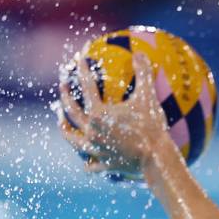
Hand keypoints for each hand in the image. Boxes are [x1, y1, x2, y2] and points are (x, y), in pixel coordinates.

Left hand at [55, 50, 168, 174]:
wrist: (156, 160)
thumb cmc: (151, 128)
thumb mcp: (148, 98)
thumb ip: (143, 74)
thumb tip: (140, 53)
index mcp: (98, 113)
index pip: (86, 86)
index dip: (81, 70)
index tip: (78, 59)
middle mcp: (91, 130)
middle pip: (71, 110)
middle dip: (65, 95)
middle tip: (63, 85)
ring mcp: (95, 149)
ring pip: (72, 138)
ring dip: (65, 128)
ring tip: (62, 121)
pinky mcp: (104, 164)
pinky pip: (90, 164)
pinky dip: (88, 161)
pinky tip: (87, 159)